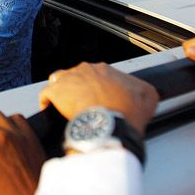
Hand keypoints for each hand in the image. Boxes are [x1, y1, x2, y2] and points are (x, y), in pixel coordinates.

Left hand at [39, 62, 157, 135]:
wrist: (109, 124)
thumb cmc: (126, 112)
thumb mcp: (148, 97)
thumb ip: (144, 90)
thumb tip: (143, 91)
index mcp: (105, 70)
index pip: (98, 75)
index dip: (99, 88)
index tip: (101, 100)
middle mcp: (86, 69)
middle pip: (78, 77)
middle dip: (81, 90)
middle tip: (85, 106)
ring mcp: (68, 79)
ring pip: (60, 81)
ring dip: (63, 92)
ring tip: (67, 107)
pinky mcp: (55, 92)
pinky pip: (46, 95)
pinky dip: (48, 103)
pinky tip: (53, 112)